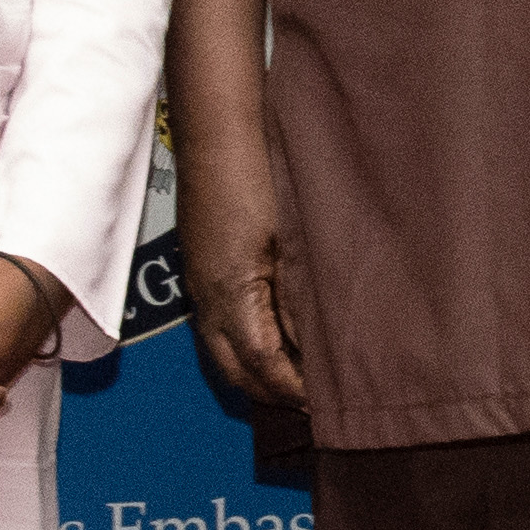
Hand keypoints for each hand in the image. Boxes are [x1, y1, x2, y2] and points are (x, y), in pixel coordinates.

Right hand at [174, 116, 310, 417]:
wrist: (217, 126)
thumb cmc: (254, 169)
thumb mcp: (291, 238)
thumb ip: (301, 296)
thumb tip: (320, 347)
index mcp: (231, 293)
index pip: (264, 367)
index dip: (297, 391)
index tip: (329, 404)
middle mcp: (207, 298)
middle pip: (238, 373)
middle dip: (275, 394)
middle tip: (318, 403)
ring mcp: (200, 285)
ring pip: (224, 355)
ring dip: (259, 373)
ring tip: (302, 378)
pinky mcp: (201, 269)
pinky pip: (219, 328)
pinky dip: (247, 346)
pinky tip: (277, 338)